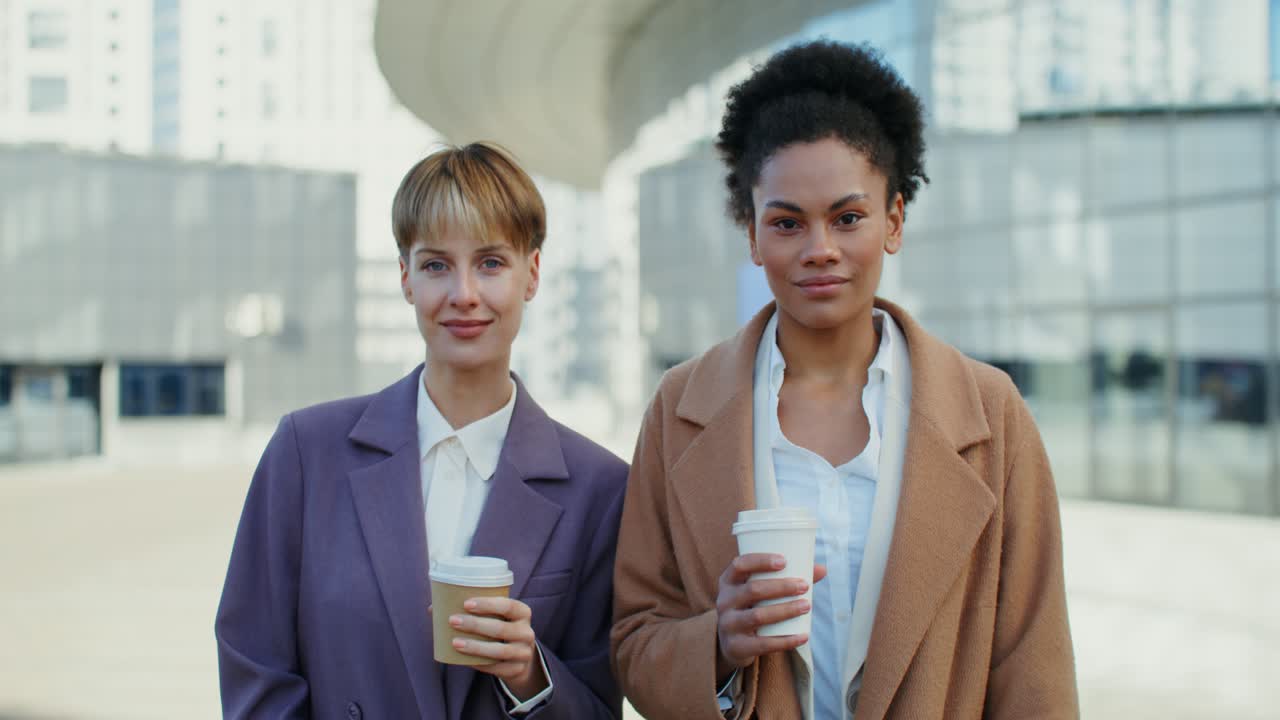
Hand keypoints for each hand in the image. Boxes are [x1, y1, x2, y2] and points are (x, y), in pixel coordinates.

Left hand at [449, 596, 547, 699]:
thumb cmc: (499, 628)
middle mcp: (527, 632)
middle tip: (453, 620)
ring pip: (499, 650)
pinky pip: (496, 667)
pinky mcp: (516, 669)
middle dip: (475, 624)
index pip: (508, 605)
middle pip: (500, 628)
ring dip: (475, 646)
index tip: (466, 603)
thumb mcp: (495, 616)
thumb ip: (471, 610)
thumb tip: (433, 608)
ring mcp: (523, 652)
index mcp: (522, 612)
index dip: (488, 604)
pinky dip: (479, 663)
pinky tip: (464, 660)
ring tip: (455, 642)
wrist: (519, 656)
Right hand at [715, 554, 827, 682]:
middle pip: (752, 590)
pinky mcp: (736, 646)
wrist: (732, 643)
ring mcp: (728, 624)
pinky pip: (763, 644)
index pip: (739, 564)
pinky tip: (803, 636)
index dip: (760, 561)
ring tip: (807, 606)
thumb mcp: (759, 591)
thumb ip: (788, 578)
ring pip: (758, 616)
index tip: (784, 561)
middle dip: (781, 587)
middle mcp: (724, 601)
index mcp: (728, 581)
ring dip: (785, 610)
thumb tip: (822, 569)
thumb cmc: (752, 607)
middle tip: (804, 586)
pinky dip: (785, 640)